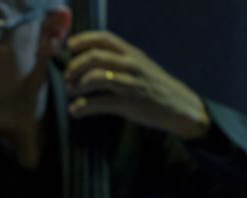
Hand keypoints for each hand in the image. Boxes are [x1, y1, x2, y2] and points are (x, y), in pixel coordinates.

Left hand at [65, 31, 210, 139]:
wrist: (179, 107)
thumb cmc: (152, 86)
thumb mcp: (138, 66)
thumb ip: (118, 60)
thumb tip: (86, 59)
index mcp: (132, 53)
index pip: (105, 38)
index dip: (83, 39)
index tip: (69, 47)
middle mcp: (131, 64)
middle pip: (95, 56)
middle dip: (75, 66)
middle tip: (67, 77)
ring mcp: (130, 83)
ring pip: (96, 77)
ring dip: (77, 85)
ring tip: (71, 92)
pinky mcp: (129, 103)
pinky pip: (99, 102)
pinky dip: (82, 107)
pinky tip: (75, 110)